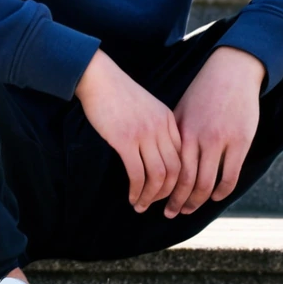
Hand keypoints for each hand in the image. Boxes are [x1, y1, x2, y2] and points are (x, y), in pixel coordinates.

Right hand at [74, 50, 181, 211]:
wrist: (99, 77)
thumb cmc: (119, 93)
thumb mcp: (148, 106)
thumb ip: (157, 126)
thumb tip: (158, 155)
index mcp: (169, 119)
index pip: (183, 157)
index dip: (178, 180)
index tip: (167, 192)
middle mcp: (161, 127)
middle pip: (176, 170)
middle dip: (167, 194)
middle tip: (155, 205)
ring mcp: (144, 133)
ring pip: (159, 176)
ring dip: (151, 196)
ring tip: (141, 206)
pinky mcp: (125, 140)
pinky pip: (137, 174)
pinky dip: (136, 190)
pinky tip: (131, 197)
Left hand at [164, 46, 264, 217]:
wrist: (232, 72)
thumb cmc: (204, 90)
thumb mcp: (182, 108)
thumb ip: (173, 133)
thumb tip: (158, 156)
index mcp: (181, 129)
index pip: (168, 167)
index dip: (160, 188)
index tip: (154, 199)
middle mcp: (199, 137)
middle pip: (185, 180)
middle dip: (176, 201)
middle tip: (170, 214)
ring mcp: (221, 141)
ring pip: (206, 183)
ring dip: (197, 202)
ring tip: (189, 210)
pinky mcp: (240, 142)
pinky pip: (230, 176)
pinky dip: (221, 192)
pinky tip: (215, 197)